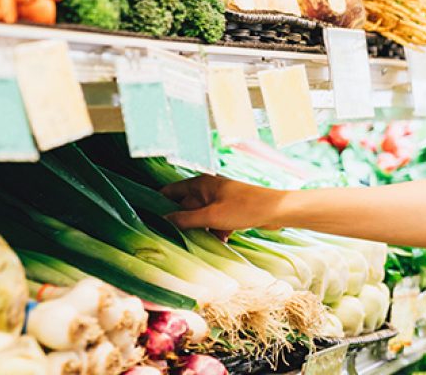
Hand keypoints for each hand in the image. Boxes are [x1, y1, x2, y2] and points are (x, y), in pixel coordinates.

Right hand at [160, 175, 287, 233]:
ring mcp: (220, 200)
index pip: (171, 191)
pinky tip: (221, 241)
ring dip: (200, 230)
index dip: (159, 203)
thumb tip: (163, 220)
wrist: (277, 211)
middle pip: (185, 207)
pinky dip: (216, 231)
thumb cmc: (244, 208)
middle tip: (171, 238)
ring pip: (200, 217)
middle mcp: (208, 189)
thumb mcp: (211, 216)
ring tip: (198, 242)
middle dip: (181, 222)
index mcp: (200, 184)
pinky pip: (215, 222)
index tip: (148, 219)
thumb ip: (185, 219)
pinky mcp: (231, 211)